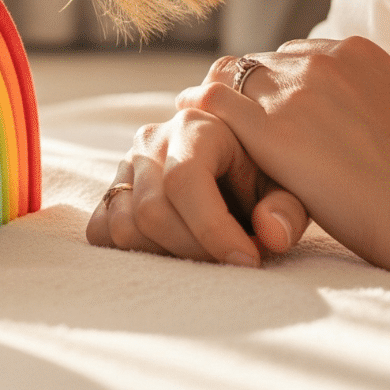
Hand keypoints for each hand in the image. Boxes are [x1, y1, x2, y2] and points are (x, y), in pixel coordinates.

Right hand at [88, 87, 311, 266]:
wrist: (235, 169)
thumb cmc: (263, 180)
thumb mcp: (289, 188)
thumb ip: (286, 210)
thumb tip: (271, 234)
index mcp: (196, 126)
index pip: (185, 180)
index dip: (213, 229)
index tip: (248, 261)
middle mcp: (152, 141)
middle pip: (152, 212)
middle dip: (195, 250)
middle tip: (233, 262)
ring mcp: (125, 165)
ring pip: (124, 227)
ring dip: (168, 255)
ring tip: (207, 253)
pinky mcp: (110, 190)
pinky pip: (101, 231)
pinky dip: (133, 252)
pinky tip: (174, 250)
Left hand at [185, 38, 389, 302]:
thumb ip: (372, 107)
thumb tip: (358, 127)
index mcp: (359, 52)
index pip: (295, 56)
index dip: (276, 87)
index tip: (267, 114)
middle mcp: (322, 57)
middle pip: (258, 64)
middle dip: (244, 93)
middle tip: (229, 127)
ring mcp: (293, 87)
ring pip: (228, 77)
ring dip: (221, 106)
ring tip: (207, 132)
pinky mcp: (269, 125)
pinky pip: (211, 102)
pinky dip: (199, 114)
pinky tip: (190, 133)